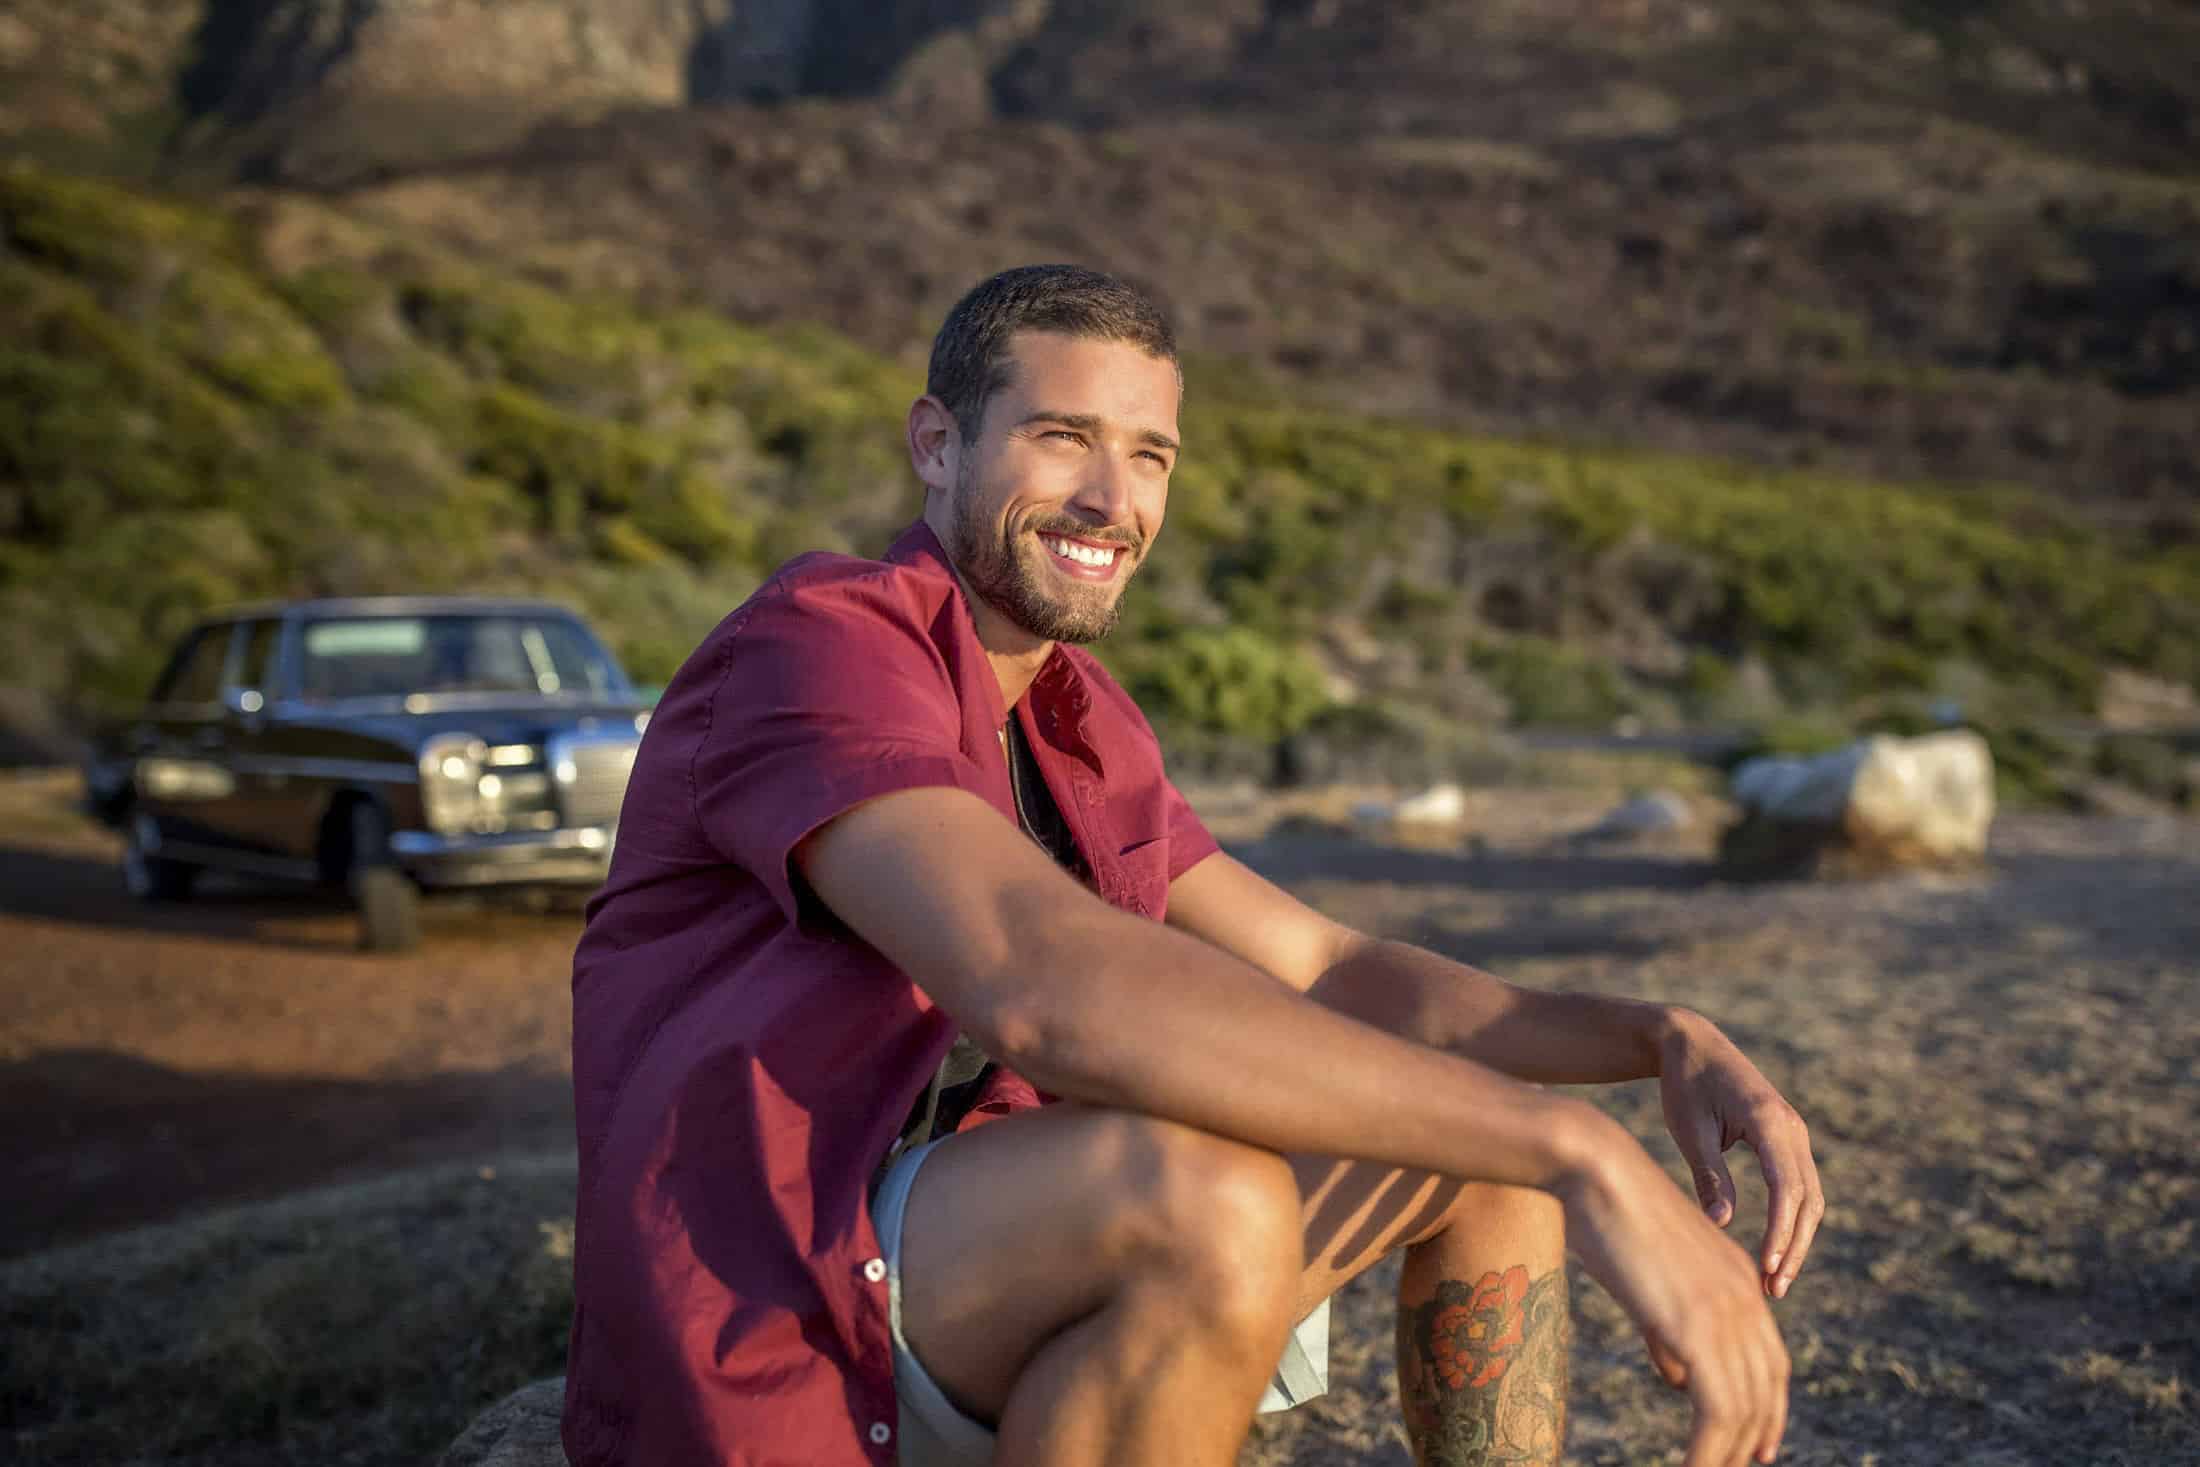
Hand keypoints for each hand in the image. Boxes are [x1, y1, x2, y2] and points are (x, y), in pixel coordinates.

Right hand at [1556, 1112, 1791, 1466]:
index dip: (1768, 1406)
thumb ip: (1666, 1329)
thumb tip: (1678, 1379)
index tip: (1756, 1444)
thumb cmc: (1603, 1213)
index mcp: (1736, 1278)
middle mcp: (1743, 1296)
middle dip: (1755, 1434)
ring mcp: (1725, 1311)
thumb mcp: (1642, 1278)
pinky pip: (1716, 1410)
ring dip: (1726, 1452)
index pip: (1770, 1358)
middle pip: (1767, 1386)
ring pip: (1743, 1407)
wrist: (1594, 1170)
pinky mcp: (1697, 1327)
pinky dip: (1708, 1451)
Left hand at [1658, 1010, 1825, 1298]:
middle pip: (1807, 1199)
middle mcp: (1791, 1127)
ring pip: (1810, 1196)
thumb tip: (1724, 1224)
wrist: (1692, 1044)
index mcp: (1768, 1121)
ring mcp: (1794, 1132)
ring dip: (1798, 1238)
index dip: (1780, 1231)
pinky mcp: (1787, 1138)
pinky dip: (1794, 1219)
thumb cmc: (1683, 1085)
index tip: (1767, 1267)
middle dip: (1794, 1246)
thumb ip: (1709, 1174)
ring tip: (1775, 1279)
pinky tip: (1777, 1248)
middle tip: (1773, 1289)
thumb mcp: (1689, 1130)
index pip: (1786, 1187)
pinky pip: (1800, 1185)